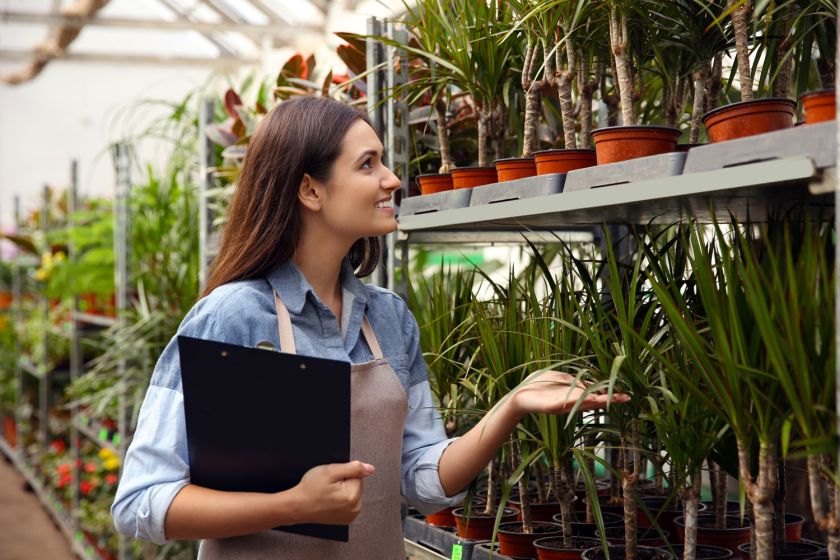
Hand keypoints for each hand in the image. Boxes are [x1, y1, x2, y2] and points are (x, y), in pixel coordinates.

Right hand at [290, 461, 374, 524]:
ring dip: (343, 491)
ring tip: (328, 494)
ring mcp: (351, 516)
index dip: (343, 473)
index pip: (358, 475)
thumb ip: (353, 468)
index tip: (331, 479)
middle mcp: (355, 508)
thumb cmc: (310, 488)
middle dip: (344, 482)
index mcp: (353, 496)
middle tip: (328, 486)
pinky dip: (341, 500)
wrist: (297, 506)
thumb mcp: (330, 471)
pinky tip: (330, 501)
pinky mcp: (346, 519)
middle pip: (356, 484)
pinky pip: (349, 502)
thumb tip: (370, 469)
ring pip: (353, 493)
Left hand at [509, 370, 628, 416]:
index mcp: (574, 395)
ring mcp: (561, 405)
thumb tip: (590, 382)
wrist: (519, 396)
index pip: (595, 395)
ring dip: (596, 401)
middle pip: (593, 401)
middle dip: (608, 399)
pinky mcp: (550, 406)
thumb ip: (574, 380)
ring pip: (582, 403)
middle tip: (625, 398)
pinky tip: (588, 399)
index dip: (609, 394)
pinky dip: (576, 401)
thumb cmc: (539, 385)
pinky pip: (566, 404)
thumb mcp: (560, 379)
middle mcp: (571, 402)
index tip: (624, 394)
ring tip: (610, 399)